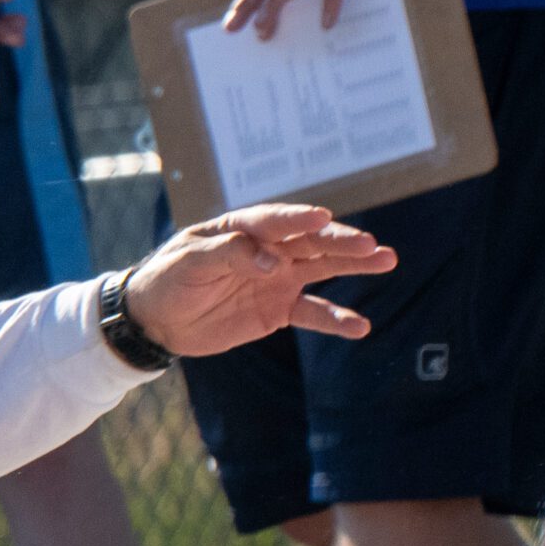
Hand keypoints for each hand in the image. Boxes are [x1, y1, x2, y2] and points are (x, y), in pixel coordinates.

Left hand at [122, 203, 396, 354]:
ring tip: (387, 260)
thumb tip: (270, 262)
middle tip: (370, 245)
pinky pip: (313, 313)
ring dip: (354, 266)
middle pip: (310, 242)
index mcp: (243, 228)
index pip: (275, 221)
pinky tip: (360, 327)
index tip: (321, 218)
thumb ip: (229, 256)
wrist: (158, 319)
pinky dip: (336, 320)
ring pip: (322, 269)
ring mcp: (278, 278)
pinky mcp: (279, 309)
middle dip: (341, 242)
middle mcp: (269, 248)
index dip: (297, 220)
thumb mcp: (189, 262)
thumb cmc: (168, 279)